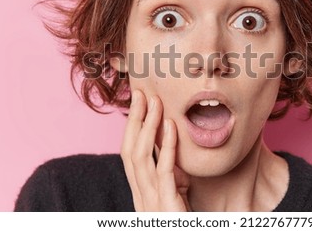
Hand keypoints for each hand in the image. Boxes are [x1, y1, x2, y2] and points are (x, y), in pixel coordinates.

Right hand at [121, 90, 190, 210]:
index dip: (132, 126)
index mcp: (139, 192)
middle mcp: (139, 195)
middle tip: (141, 92)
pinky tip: (171, 126)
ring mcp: (149, 202)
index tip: (138, 102)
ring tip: (155, 102)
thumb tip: (172, 152)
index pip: (129, 153)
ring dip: (147, 126)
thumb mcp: (175, 195)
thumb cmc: (183, 222)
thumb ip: (170, 176)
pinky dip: (166, 147)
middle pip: (129, 150)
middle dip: (134, 120)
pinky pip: (163, 172)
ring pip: (140, 157)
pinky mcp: (166, 207)